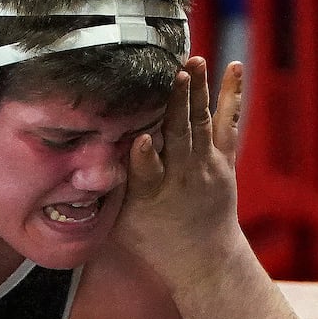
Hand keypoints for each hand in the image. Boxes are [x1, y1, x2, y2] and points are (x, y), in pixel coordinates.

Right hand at [115, 57, 244, 278]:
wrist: (203, 257)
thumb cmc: (155, 239)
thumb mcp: (125, 223)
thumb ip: (110, 190)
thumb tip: (84, 164)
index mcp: (153, 195)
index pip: (146, 172)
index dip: (144, 156)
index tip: (141, 138)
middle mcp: (184, 177)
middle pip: (179, 136)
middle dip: (177, 105)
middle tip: (176, 75)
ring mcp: (207, 166)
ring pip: (202, 123)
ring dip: (198, 91)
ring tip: (195, 61)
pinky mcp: (224, 159)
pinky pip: (228, 122)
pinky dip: (231, 94)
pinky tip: (234, 66)